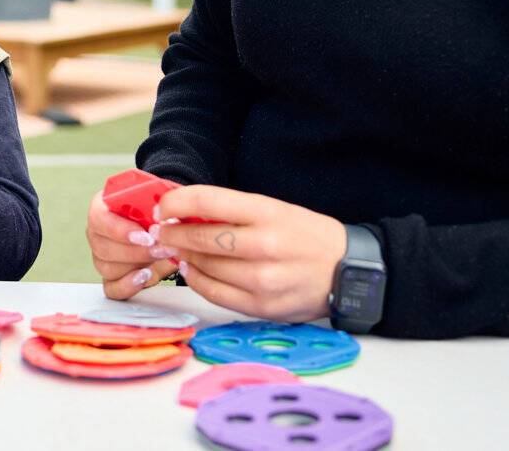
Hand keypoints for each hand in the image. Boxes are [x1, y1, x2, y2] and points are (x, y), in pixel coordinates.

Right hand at [85, 190, 180, 298]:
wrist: (167, 230)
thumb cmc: (158, 210)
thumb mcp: (160, 198)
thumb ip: (158, 200)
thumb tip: (167, 208)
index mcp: (103, 207)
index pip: (98, 218)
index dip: (119, 229)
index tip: (146, 236)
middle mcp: (98, 233)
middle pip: (102, 246)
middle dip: (135, 250)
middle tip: (160, 248)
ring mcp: (102, 257)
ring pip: (106, 267)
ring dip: (136, 265)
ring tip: (160, 258)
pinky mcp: (112, 278)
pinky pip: (111, 288)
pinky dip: (128, 285)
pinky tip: (145, 276)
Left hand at [154, 185, 346, 322]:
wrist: (347, 271)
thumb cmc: (307, 235)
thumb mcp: (275, 209)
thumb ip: (233, 211)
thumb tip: (185, 212)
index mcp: (268, 213)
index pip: (208, 201)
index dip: (176, 203)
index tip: (162, 206)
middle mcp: (265, 245)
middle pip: (201, 238)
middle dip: (173, 233)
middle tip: (161, 231)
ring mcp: (264, 280)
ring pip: (205, 267)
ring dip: (183, 257)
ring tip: (176, 249)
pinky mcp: (262, 306)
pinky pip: (216, 293)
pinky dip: (197, 281)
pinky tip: (191, 270)